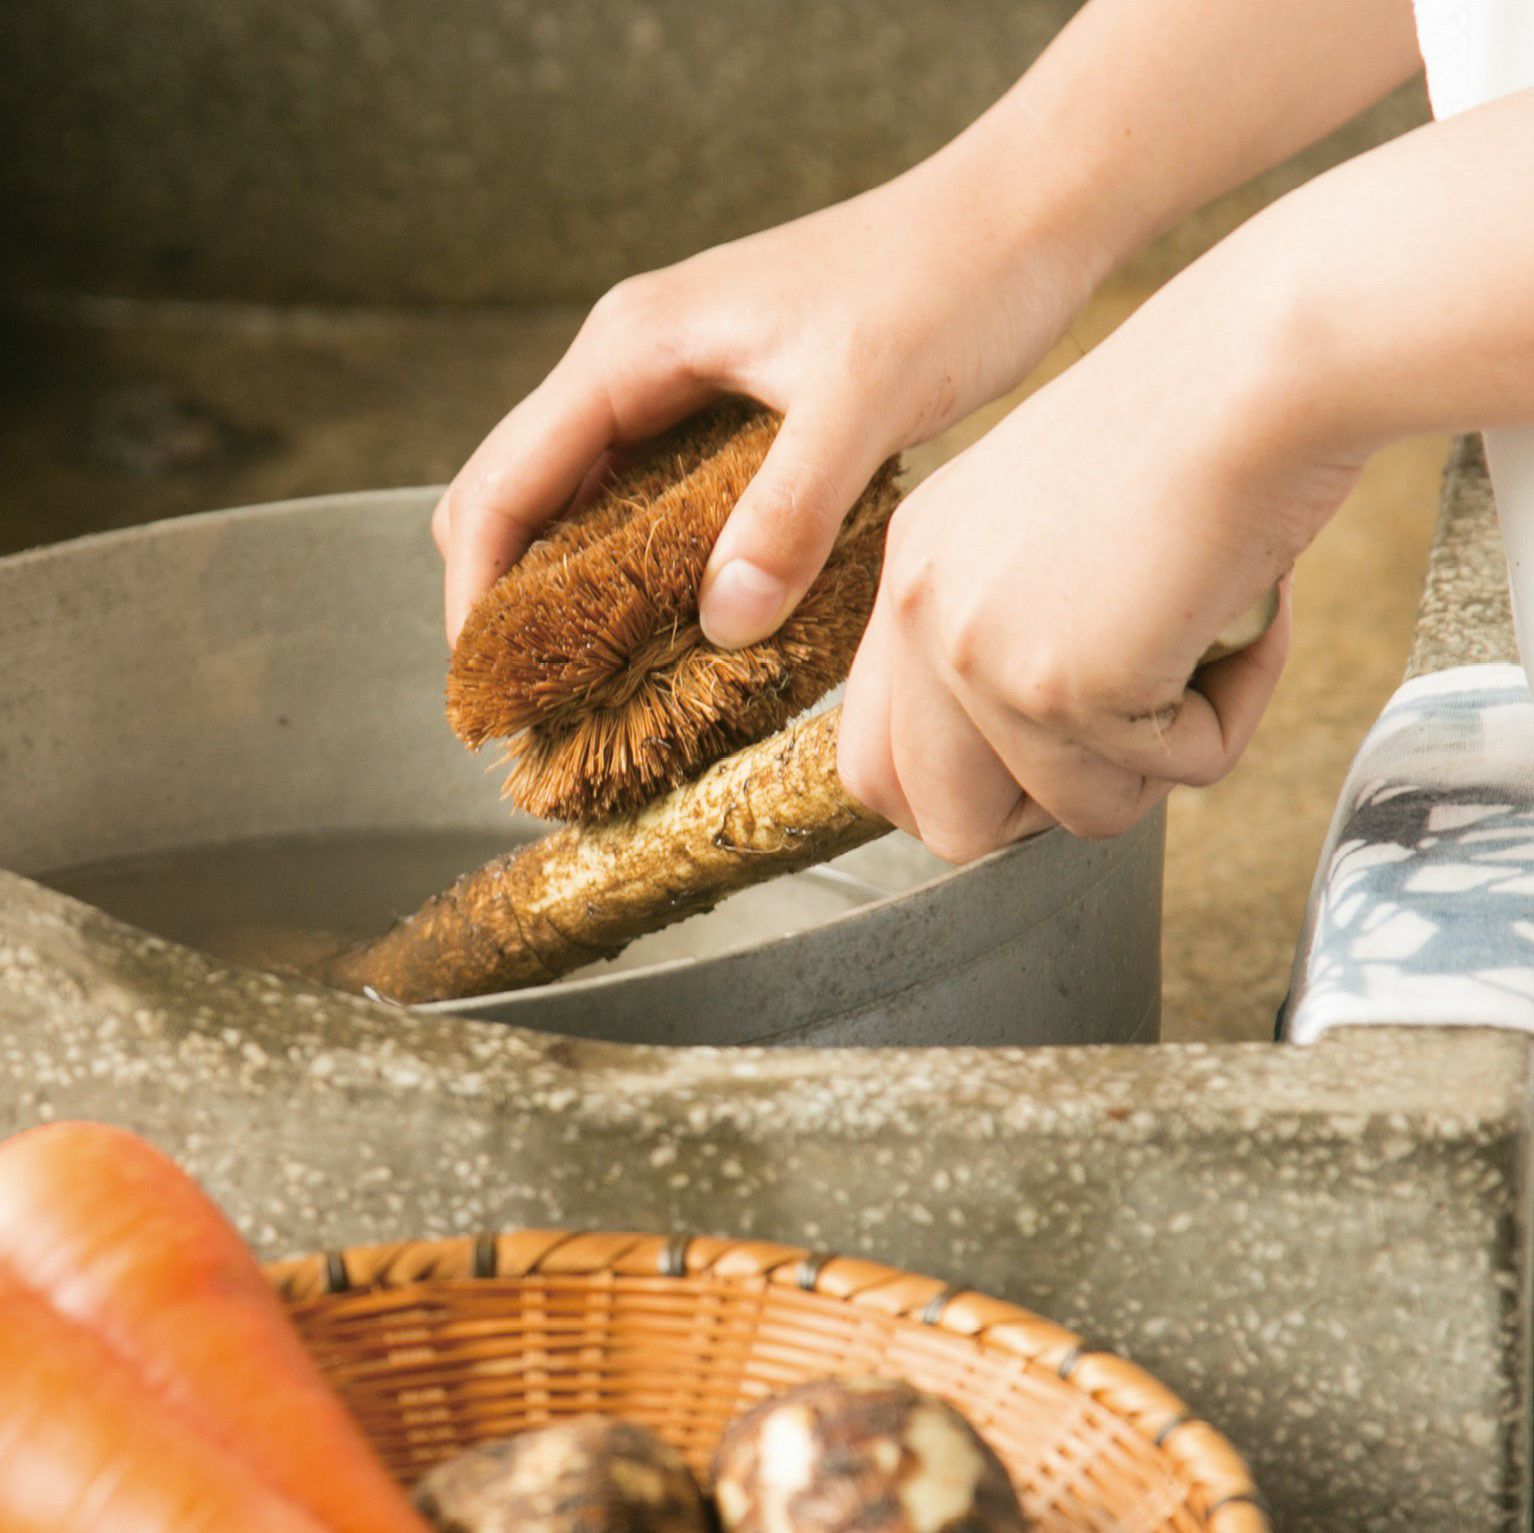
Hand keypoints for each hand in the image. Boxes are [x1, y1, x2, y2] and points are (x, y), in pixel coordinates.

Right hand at [433, 146, 1102, 645]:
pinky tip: (677, 623)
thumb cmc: (945, 282)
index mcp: (634, 347)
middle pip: (523, 492)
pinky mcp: (729, 406)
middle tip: (539, 702)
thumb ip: (789, 512)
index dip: (479, 591)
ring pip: (584, 498)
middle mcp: (637, 361)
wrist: (1018, 218)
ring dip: (576, 588)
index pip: (505, 480)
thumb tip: (722, 623)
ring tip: (595, 684)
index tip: (487, 688)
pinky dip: (642, 565)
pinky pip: (651, 497)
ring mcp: (681, 381)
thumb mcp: (864, 401)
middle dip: (514, 598)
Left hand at [836, 250, 1361, 860]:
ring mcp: (975, 654)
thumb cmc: (1194, 429)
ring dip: (1162, 756)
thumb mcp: (1058, 533)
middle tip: (1131, 735)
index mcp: (912, 571)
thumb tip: (1037, 770)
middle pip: (944, 823)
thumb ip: (1013, 638)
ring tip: (1207, 645)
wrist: (1258, 365)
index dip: (964, 796)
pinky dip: (1227, 720)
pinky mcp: (1057, 684)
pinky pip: (1166, 776)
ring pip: (1073, 813)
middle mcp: (920, 614)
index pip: (873, 758)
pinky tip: (1241, 622)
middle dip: (1050, 813)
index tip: (1051, 765)